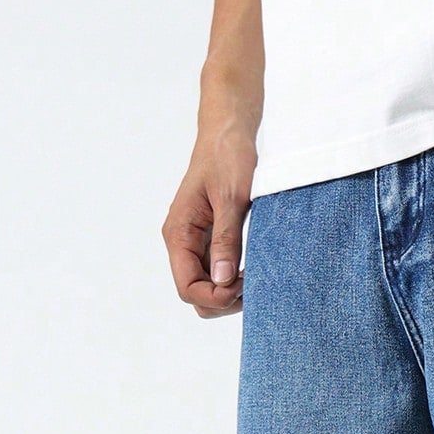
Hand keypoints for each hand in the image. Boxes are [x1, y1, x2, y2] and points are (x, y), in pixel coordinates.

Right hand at [162, 120, 255, 318]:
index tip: (243, 286)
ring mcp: (195, 244)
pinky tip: (252, 270)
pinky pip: (217, 273)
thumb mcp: (231, 199)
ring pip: (207, 288)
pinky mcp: (210, 241)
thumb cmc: (228, 158)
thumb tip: (224, 280)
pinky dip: (233, 280)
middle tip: (253, 283)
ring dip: (229, 293)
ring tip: (255, 276)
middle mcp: (182, 243)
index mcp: (178, 233)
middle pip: (195, 295)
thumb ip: (226, 240)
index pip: (187, 288)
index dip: (215, 297)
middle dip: (222, 299)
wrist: (228, 134)